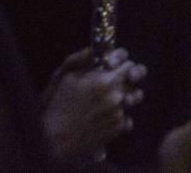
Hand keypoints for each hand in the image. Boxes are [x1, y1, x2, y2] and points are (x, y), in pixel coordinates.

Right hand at [43, 48, 146, 163]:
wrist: (54, 140)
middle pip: (136, 78)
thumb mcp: (66, 76)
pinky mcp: (119, 128)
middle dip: (130, 76)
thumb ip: (83, 59)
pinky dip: (120, 116)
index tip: (114, 63)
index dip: (121, 61)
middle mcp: (117, 95)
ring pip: (135, 97)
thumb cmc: (58, 106)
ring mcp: (119, 112)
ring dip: (127, 96)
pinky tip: (105, 117)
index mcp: (106, 80)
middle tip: (122, 78)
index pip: (128, 63)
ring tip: (112, 99)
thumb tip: (94, 50)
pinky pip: (128, 117)